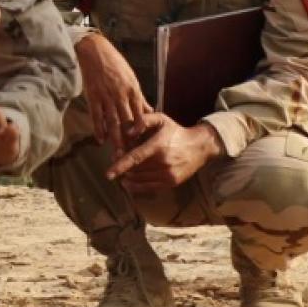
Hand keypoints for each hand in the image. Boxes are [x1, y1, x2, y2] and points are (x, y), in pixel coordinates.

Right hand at [76, 32, 149, 150]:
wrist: (95, 50)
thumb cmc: (115, 63)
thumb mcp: (131, 78)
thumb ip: (138, 97)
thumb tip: (148, 110)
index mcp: (133, 90)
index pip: (140, 115)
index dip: (142, 131)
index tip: (144, 143)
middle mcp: (121, 95)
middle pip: (128, 122)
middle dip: (130, 140)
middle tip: (132, 155)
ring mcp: (106, 97)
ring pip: (113, 122)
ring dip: (116, 139)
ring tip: (117, 153)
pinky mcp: (93, 96)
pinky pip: (97, 116)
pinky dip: (99, 129)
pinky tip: (100, 140)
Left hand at [104, 112, 223, 191]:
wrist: (199, 147)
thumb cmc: (176, 132)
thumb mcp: (161, 119)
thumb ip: (144, 120)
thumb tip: (128, 132)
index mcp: (158, 146)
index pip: (135, 158)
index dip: (120, 166)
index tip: (108, 174)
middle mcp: (163, 163)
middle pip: (135, 170)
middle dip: (123, 167)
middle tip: (119, 159)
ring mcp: (168, 175)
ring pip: (140, 180)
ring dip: (128, 176)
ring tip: (125, 169)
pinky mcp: (171, 183)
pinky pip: (149, 188)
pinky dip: (136, 186)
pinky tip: (128, 182)